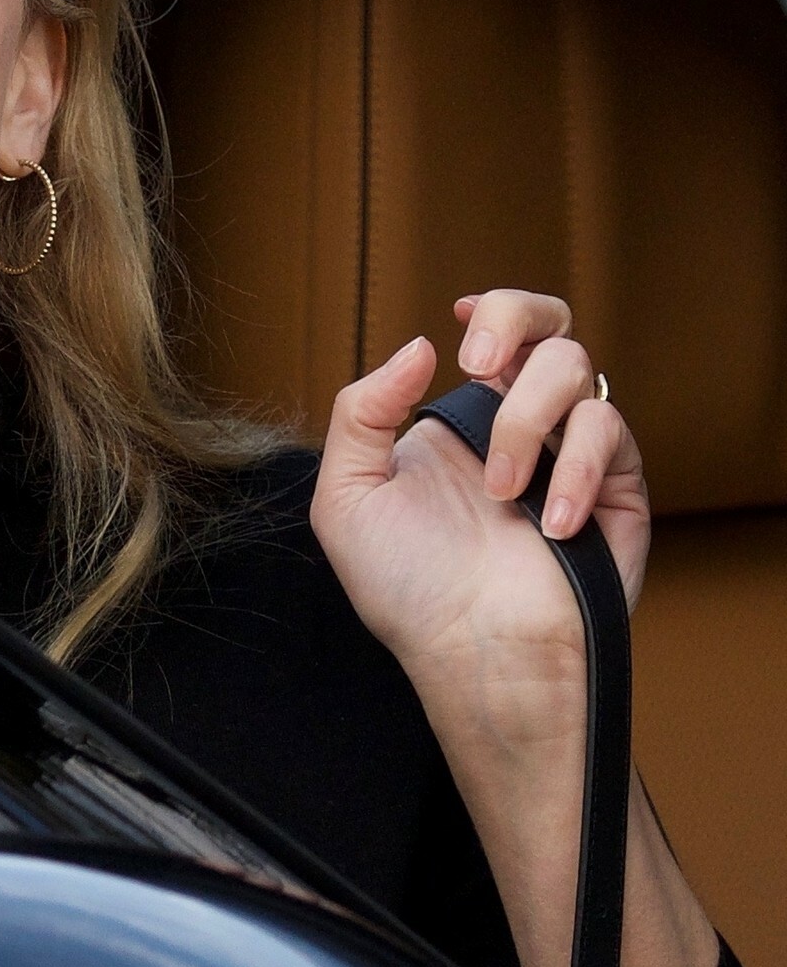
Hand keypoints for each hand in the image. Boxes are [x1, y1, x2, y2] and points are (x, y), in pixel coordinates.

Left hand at [311, 290, 648, 759]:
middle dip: (517, 317)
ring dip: (524, 422)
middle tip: (480, 363)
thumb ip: (362, 411)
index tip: (461, 322)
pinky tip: (552, 525)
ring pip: (573, 369)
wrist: (475, 656)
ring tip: (501, 494)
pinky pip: (608, 432)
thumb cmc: (407, 591)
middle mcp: (519, 427)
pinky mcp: (617, 486)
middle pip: (549, 325)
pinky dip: (573, 471)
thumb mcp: (348, 497)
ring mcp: (569, 453)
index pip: (494, 335)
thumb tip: (419, 346)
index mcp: (460, 423)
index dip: (491, 309)